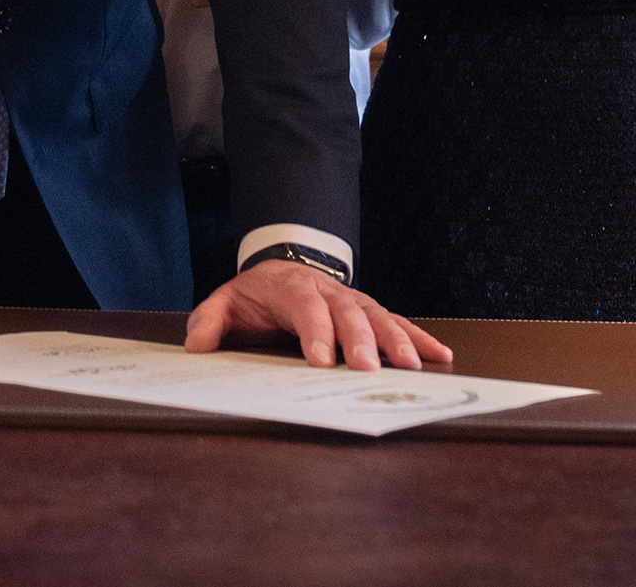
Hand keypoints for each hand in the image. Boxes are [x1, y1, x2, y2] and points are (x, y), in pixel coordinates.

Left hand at [183, 257, 452, 371]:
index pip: (305, 308)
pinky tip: (439, 356)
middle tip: (368, 369)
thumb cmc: (256, 295)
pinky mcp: (370, 312)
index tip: (322, 361)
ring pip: (379, 317)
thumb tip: (197, 346)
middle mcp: (328, 292)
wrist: (282, 266)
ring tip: (412, 366)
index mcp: (291, 289)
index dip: (315, 333)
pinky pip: (397, 323)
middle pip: (349, 313)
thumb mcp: (226, 301)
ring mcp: (353, 301)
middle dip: (360, 341)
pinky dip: (419, 338)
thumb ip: (210, 321)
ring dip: (397, 341)